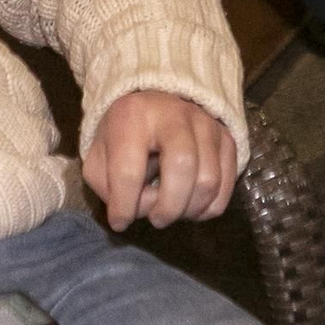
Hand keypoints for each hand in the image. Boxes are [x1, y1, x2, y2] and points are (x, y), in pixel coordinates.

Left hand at [83, 90, 238, 230]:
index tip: (120, 221)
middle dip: (168, 207)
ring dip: (190, 210)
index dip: (124, 206)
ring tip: (173, 210)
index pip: (129, 171)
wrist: (153, 104)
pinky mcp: (226, 137)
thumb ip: (110, 188)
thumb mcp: (98, 159)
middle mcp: (175, 114)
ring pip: (209, 180)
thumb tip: (146, 208)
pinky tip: (191, 205)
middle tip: (156, 218)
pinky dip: (210, 207)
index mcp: (133, 116)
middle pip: (183, 167)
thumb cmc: (121, 136)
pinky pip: (227, 184)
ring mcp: (206, 124)